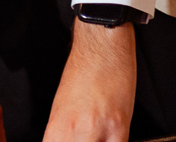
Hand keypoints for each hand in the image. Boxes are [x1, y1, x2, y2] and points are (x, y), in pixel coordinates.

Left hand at [43, 21, 135, 141]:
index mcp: (56, 129)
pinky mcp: (119, 125)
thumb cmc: (83, 73)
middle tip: (89, 140)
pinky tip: (111, 139)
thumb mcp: (62, 109)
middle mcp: (74, 132)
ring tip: (99, 138)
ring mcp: (97, 130)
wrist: (101, 44)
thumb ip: (63, 137)